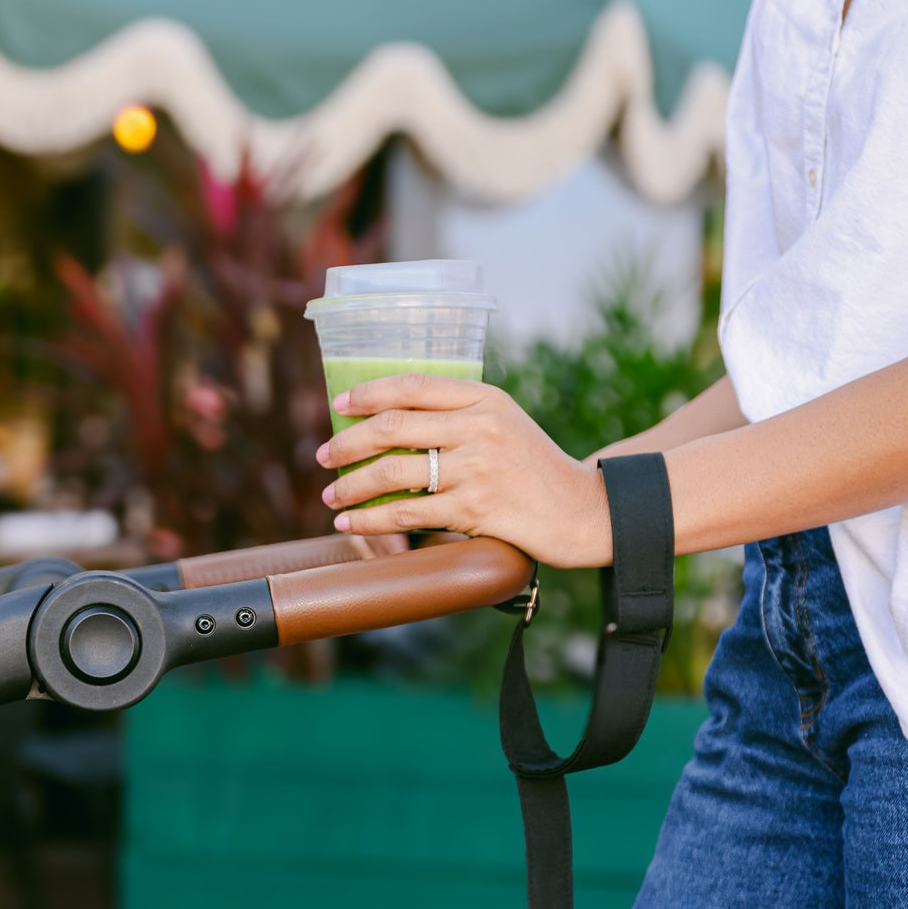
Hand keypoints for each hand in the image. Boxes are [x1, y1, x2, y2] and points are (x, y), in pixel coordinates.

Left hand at [315, 372, 613, 568]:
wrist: (584, 512)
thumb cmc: (534, 468)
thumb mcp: (504, 424)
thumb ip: (457, 415)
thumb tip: (387, 419)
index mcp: (485, 398)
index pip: (414, 385)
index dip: (369, 393)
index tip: (340, 405)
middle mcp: (481, 427)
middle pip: (394, 426)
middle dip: (348, 442)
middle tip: (323, 457)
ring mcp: (479, 468)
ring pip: (395, 471)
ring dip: (352, 484)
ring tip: (331, 495)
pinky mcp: (477, 509)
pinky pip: (409, 512)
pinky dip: (372, 519)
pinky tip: (351, 523)